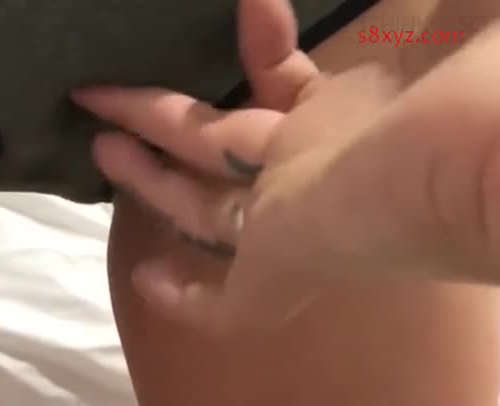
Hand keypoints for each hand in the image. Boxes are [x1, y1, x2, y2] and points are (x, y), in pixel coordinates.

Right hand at [75, 13, 499, 333]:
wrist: (464, 165)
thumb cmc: (450, 83)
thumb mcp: (423, 19)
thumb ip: (399, 4)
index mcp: (343, 115)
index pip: (286, 84)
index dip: (260, 46)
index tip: (247, 7)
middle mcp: (308, 170)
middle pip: (214, 145)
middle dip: (156, 119)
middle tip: (101, 99)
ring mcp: (289, 226)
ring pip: (203, 211)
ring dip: (148, 180)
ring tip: (97, 146)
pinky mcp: (276, 277)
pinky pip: (225, 303)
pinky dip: (186, 298)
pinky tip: (147, 280)